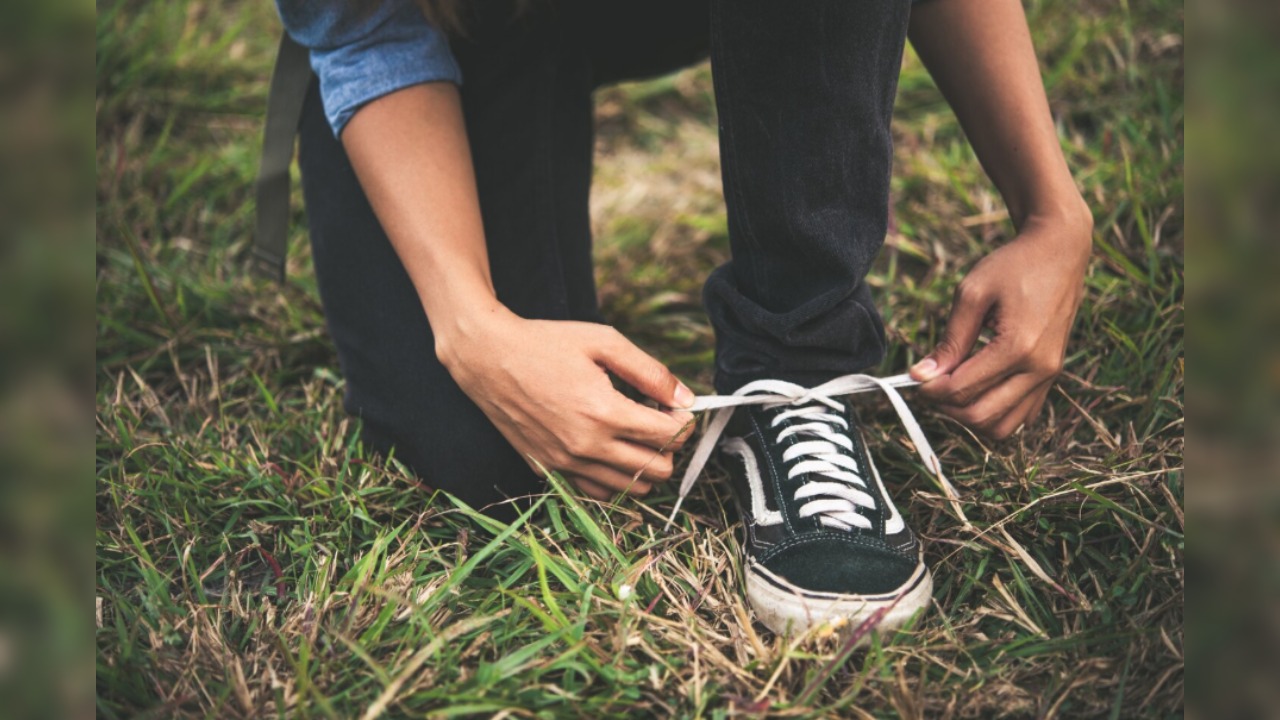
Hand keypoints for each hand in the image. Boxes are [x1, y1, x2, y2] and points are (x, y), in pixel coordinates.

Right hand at [438, 308, 694, 499]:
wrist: (487, 357)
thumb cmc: (546, 343)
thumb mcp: (604, 342)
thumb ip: (650, 373)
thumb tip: (686, 398)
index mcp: (603, 412)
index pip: (670, 436)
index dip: (684, 422)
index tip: (676, 408)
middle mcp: (586, 446)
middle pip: (658, 470)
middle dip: (669, 446)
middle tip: (657, 420)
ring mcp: (566, 463)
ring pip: (631, 489)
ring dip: (644, 464)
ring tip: (633, 434)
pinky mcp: (548, 470)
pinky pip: (597, 491)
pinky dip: (614, 477)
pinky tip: (609, 448)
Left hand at [910, 212, 1090, 438]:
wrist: (1059, 251)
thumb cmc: (1014, 266)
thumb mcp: (972, 294)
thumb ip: (950, 340)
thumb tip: (922, 375)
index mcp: (1019, 347)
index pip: (962, 389)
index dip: (930, 389)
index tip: (914, 376)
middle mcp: (1040, 368)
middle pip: (982, 416)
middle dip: (946, 406)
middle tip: (929, 384)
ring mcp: (1050, 376)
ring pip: (1003, 426)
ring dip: (970, 416)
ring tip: (952, 386)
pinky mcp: (1051, 376)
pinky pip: (1021, 415)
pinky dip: (993, 412)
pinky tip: (976, 386)